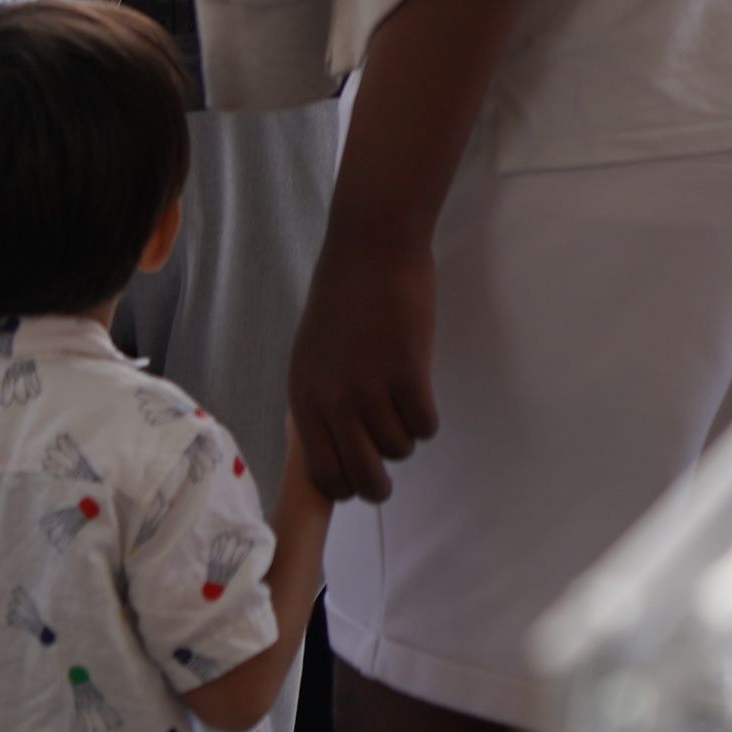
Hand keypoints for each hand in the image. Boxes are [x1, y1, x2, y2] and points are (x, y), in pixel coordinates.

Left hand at [290, 224, 439, 502]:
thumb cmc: (343, 296)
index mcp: (303, 397)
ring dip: (407, 432)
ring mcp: (369, 389)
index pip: (324, 474)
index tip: (362, 476)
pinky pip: (426, 425)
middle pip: (364, 477)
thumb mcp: (313, 354)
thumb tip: (338, 446)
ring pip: (400, 449)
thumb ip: (322, 399)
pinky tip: (421, 389)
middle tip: (392, 461)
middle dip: (382, 483)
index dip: (348, 485)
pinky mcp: (406, 373)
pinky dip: (428, 416)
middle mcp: (332, 401)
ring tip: (402, 398)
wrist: (369, 246)